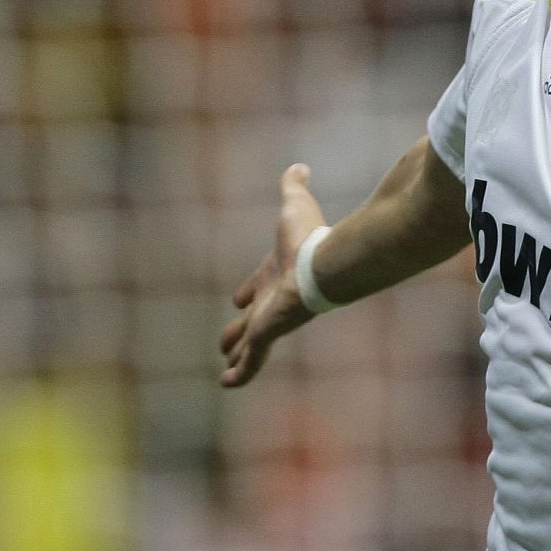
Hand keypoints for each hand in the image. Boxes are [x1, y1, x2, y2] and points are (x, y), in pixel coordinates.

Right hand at [220, 163, 327, 387]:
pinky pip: (252, 359)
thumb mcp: (295, 204)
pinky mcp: (269, 333)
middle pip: (254, 318)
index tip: (239, 300)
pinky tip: (227, 385)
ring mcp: (272, 319)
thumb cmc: (309, 236)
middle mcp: (274, 299)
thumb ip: (294, 186)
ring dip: (238, 353)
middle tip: (228, 340)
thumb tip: (300, 166)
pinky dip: (241, 372)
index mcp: (276, 274)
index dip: (249, 292)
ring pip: (250, 342)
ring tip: (226, 366)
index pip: (259, 287)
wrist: (324, 263)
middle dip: (240, 329)